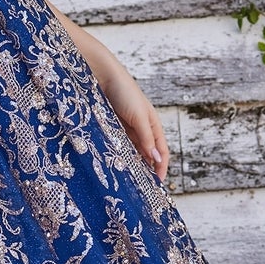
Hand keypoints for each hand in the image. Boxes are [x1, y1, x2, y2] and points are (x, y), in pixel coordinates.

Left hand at [99, 61, 169, 180]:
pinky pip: (118, 145)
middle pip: (147, 154)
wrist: (102, 76)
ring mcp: (126, 128)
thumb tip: (157, 158)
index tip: (158, 184)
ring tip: (129, 180)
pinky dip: (119, 155)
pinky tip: (116, 165)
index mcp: (153, 124)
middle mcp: (142, 128)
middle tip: (142, 188)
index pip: (162, 151)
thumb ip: (147, 138)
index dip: (161, 167)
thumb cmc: (124, 92)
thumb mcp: (139, 117)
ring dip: (132, 164)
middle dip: (147, 170)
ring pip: (132, 151)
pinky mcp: (112, 127)